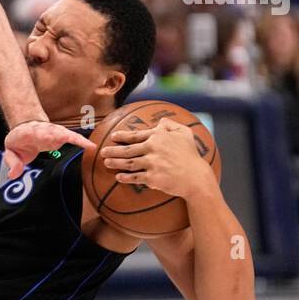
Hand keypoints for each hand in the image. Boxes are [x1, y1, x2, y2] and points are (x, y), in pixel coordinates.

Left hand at [3, 120, 96, 179]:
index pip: (32, 132)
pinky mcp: (61, 135)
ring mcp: (53, 131)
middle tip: (64, 138)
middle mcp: (42, 129)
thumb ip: (12, 162)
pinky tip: (92, 147)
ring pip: (64, 133)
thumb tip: (13, 175)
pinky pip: (72, 137)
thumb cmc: (18, 141)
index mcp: (27, 133)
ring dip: (74, 138)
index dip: (38, 134)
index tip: (45, 136)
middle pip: (50, 131)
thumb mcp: (10, 151)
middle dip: (56, 134)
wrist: (26, 128)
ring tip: (86, 144)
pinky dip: (81, 141)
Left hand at [101, 118, 216, 199]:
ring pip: (128, 163)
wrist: (196, 177)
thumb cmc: (191, 155)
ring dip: (115, 163)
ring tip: (106, 162)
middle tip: (102, 152)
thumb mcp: (184, 133)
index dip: (122, 136)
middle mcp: (153, 149)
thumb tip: (160, 121)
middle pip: (127, 150)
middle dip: (113, 150)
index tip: (113, 137)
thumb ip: (171, 125)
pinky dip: (125, 177)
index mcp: (158, 137)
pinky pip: (135, 177)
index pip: (136, 135)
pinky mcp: (152, 178)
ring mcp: (152, 163)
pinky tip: (118, 177)